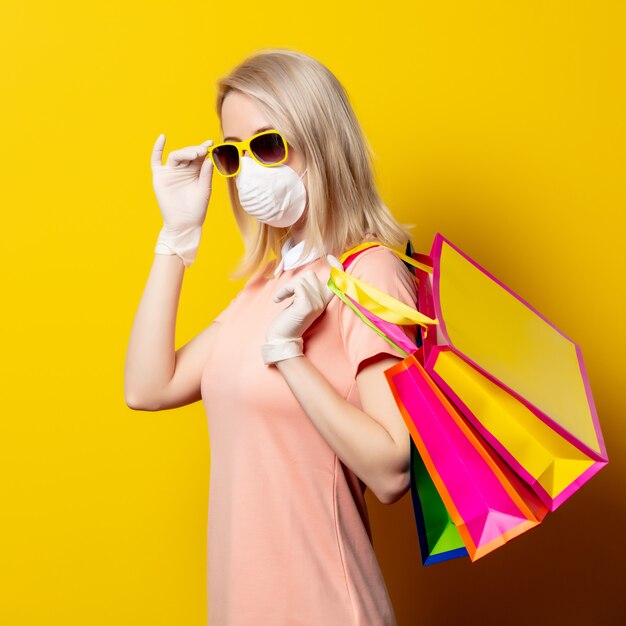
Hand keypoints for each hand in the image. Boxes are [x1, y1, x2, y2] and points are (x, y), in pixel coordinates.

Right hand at [151, 134, 214, 266]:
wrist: (184, 224)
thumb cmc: (197, 209)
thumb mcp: (205, 190)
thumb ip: (206, 174)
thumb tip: (209, 157)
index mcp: (196, 171)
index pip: (199, 156)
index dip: (204, 148)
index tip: (211, 143)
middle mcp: (183, 169)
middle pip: (188, 154)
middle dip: (195, 151)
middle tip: (203, 151)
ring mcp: (171, 172)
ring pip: (176, 156)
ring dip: (185, 152)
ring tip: (195, 154)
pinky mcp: (160, 176)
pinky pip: (156, 160)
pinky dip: (158, 148)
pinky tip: (162, 138)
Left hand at [261, 260, 339, 364]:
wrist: (282, 339)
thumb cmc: (288, 320)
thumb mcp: (301, 302)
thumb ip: (308, 291)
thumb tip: (308, 276)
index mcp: (324, 300)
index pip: (337, 281)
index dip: (337, 267)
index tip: (330, 257)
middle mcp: (323, 301)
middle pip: (311, 275)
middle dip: (296, 281)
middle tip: (288, 295)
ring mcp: (317, 303)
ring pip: (302, 279)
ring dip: (288, 287)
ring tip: (282, 298)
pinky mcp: (307, 305)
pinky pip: (296, 286)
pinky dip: (284, 290)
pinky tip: (278, 300)